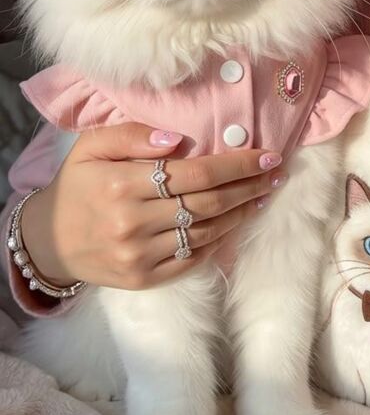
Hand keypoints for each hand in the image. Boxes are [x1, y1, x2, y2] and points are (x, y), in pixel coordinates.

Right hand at [20, 124, 286, 289]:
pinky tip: (235, 221)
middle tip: (276, 172)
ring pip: (207, 232)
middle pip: (209, 202)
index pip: (195, 173)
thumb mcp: (92, 146)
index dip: (236, 164)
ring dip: (241, 212)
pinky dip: (218, 240)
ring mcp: (140, 255)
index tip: (266, 155)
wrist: (49, 241)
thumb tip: (177, 138)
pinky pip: (192, 258)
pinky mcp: (144, 279)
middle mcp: (133, 222)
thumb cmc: (77, 185)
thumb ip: (133, 135)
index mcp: (121, 184)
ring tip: (263, 194)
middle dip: (249, 186)